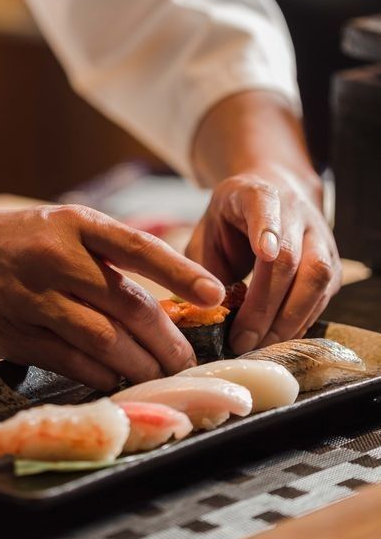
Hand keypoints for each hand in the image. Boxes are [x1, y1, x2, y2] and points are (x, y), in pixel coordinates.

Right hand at [0, 204, 225, 389]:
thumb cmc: (12, 239)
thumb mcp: (59, 225)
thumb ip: (103, 254)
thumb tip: (163, 297)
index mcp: (74, 223)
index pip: (139, 248)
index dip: (182, 273)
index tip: (216, 295)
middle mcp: (56, 257)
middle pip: (129, 304)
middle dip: (167, 338)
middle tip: (188, 358)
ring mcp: (32, 297)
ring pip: (104, 339)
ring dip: (140, 362)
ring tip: (160, 373)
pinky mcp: (14, 333)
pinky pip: (71, 361)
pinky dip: (101, 373)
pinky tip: (117, 377)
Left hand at [184, 169, 341, 353]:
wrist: (275, 193)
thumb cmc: (233, 219)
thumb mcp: (208, 230)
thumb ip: (204, 267)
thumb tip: (207, 311)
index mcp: (257, 194)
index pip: (265, 205)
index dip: (266, 228)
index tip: (264, 252)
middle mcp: (295, 212)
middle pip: (290, 257)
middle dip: (265, 305)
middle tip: (241, 339)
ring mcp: (319, 237)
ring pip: (317, 279)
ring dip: (287, 320)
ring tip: (258, 345)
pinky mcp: (333, 264)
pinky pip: (322, 296)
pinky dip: (299, 322)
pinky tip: (276, 338)